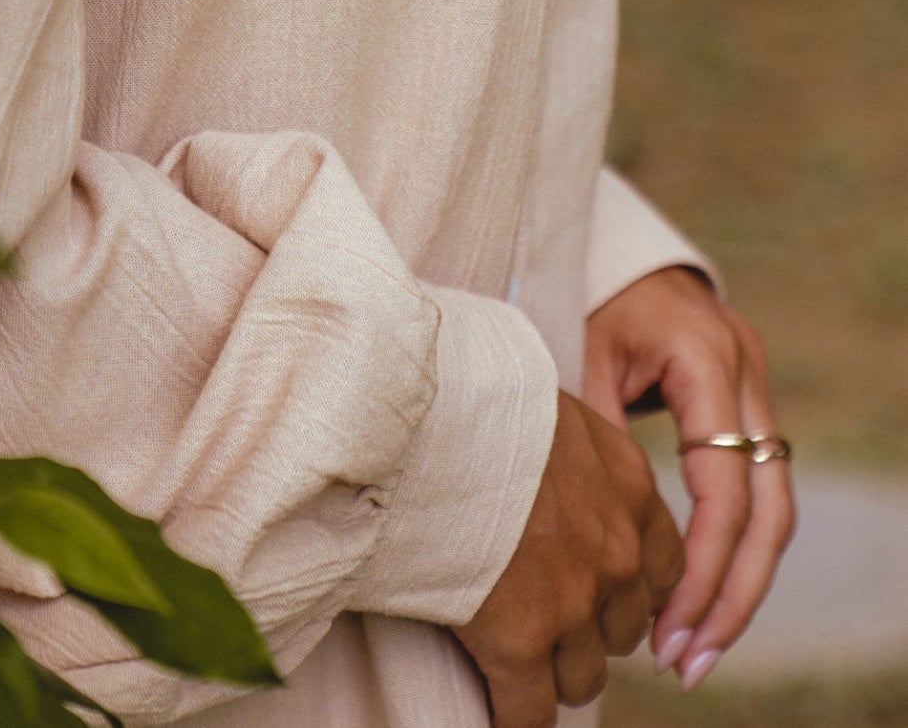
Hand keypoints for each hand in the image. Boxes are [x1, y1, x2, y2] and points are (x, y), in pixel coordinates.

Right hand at [455, 389, 683, 727]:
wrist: (422, 409)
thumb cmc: (464, 391)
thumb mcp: (543, 405)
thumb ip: (567, 451)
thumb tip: (548, 466)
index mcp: (627, 484)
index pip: (663, 564)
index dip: (627, 586)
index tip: (600, 593)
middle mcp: (615, 548)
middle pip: (625, 627)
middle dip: (592, 629)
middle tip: (550, 622)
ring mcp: (572, 599)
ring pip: (583, 676)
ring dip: (553, 672)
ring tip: (516, 664)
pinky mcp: (520, 640)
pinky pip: (530, 712)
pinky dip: (513, 715)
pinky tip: (496, 709)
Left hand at [584, 267, 795, 689]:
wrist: (610, 247)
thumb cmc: (582, 294)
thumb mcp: (579, 352)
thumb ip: (596, 434)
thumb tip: (597, 536)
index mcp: (706, 358)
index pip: (725, 485)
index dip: (702, 566)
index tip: (668, 626)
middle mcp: (746, 374)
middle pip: (769, 510)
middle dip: (732, 595)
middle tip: (688, 660)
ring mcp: (754, 388)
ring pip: (772, 510)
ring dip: (736, 584)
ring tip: (691, 649)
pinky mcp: (744, 406)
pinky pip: (753, 492)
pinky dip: (730, 550)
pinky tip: (696, 598)